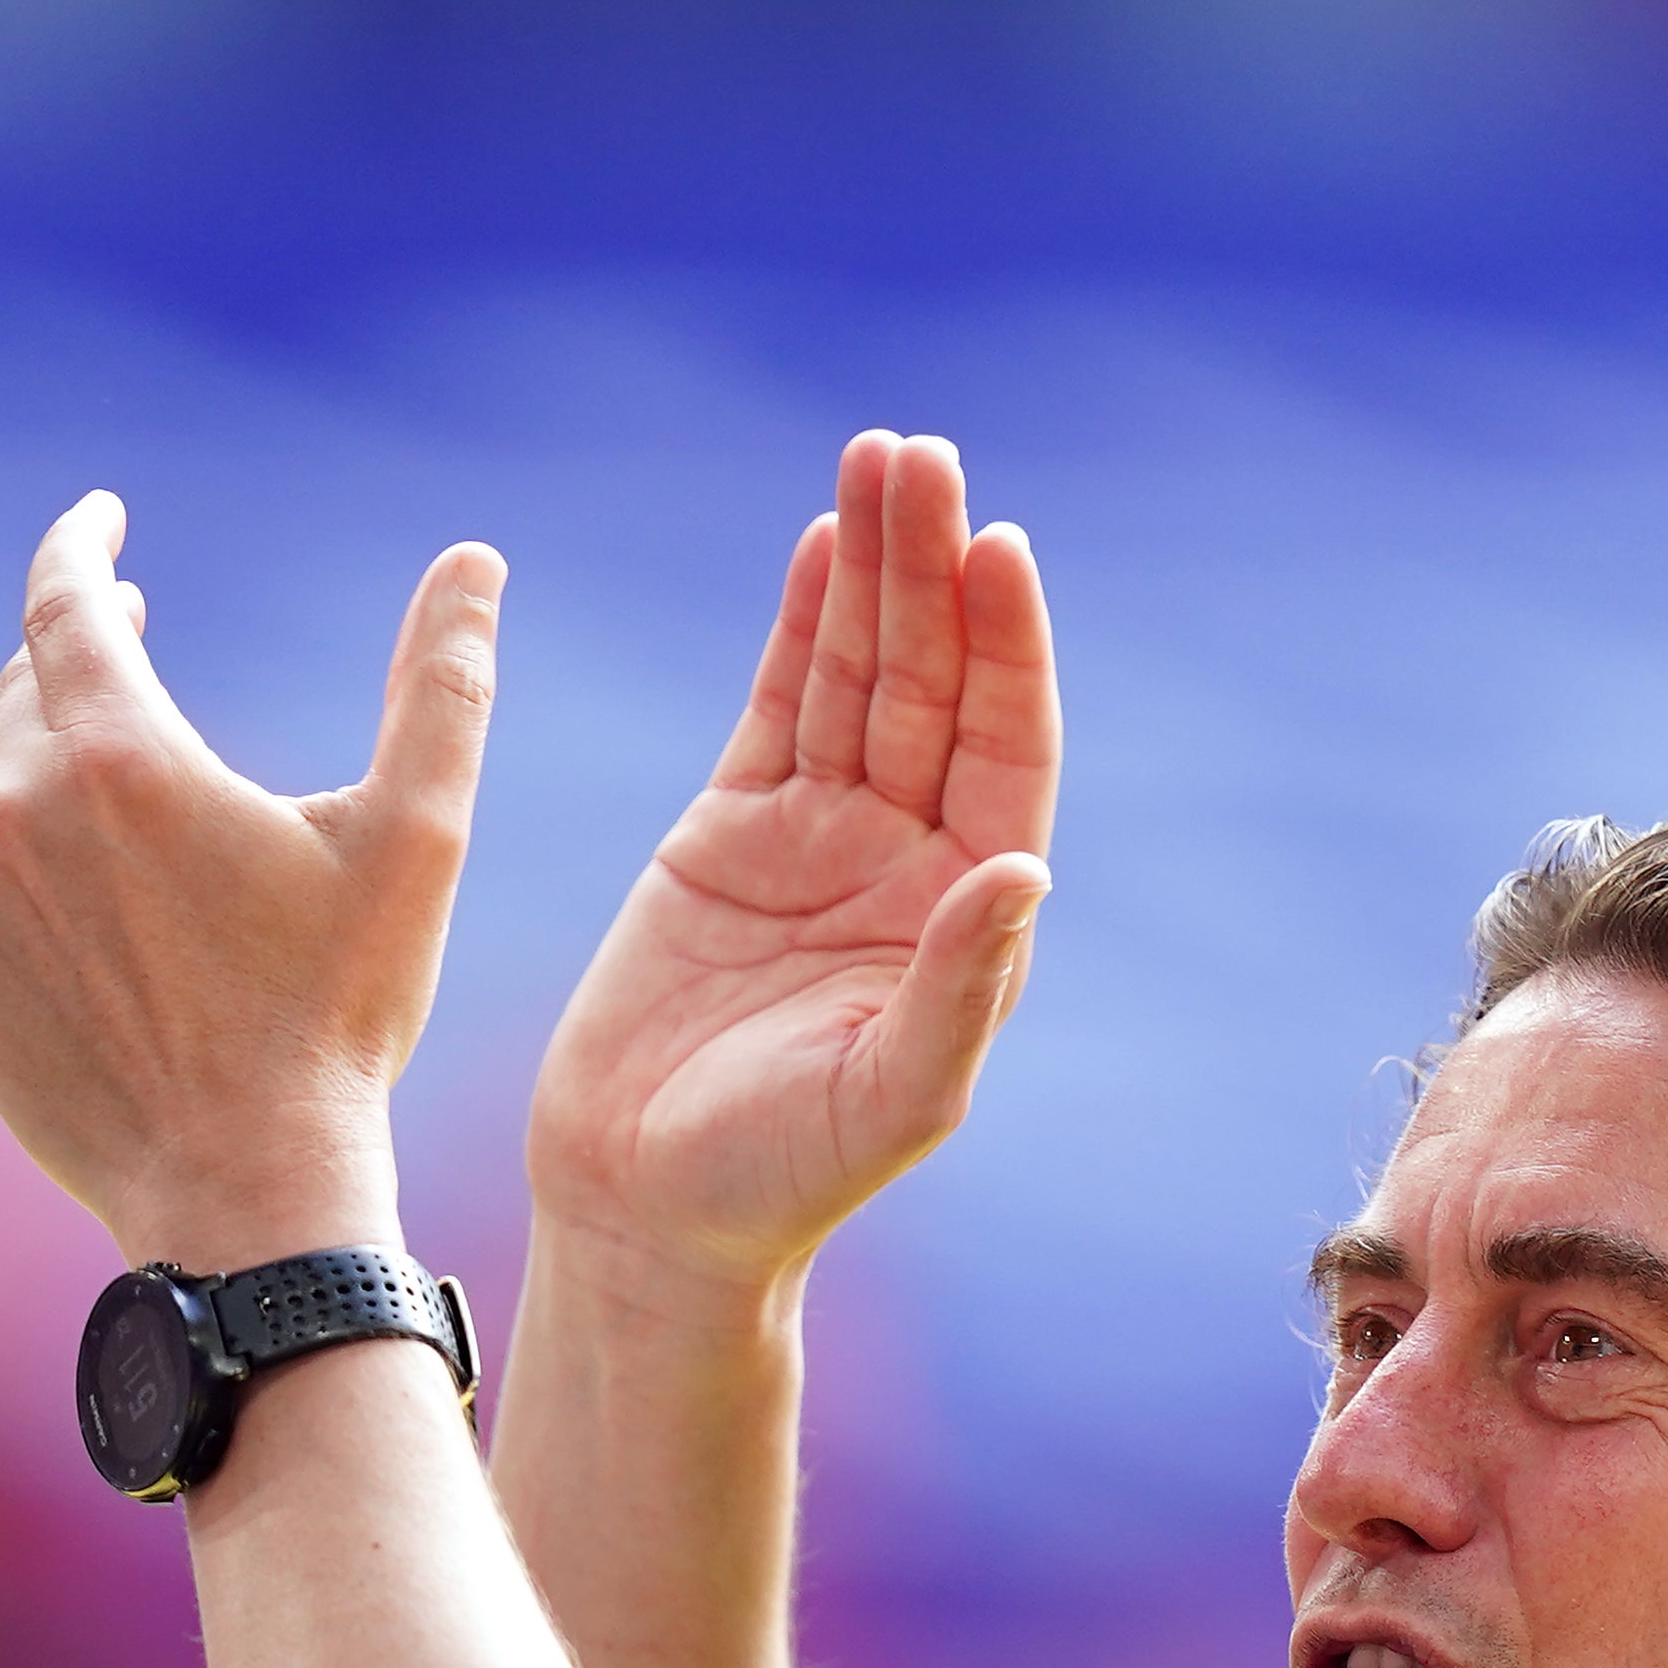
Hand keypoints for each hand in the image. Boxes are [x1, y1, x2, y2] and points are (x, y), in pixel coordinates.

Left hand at [0, 491, 503, 1264]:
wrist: (245, 1192)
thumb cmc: (340, 1018)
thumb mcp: (417, 844)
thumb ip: (444, 689)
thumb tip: (475, 561)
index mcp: (124, 758)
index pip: (64, 600)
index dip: (81, 544)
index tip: (104, 520)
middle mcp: (22, 814)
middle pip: (26, 687)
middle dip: (77, 651)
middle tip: (125, 632)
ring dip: (42, 752)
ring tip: (108, 768)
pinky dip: (15, 854)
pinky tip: (78, 882)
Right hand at [526, 431, 1056, 1296]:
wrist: (644, 1209)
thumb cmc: (779, 1178)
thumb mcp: (888, 1094)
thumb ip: (958, 984)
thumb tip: (1023, 871)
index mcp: (967, 911)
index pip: (1004, 748)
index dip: (1006, 648)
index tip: (1001, 548)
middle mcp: (909, 859)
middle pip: (933, 684)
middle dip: (933, 571)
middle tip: (926, 458)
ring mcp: (822, 837)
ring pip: (857, 674)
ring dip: (874, 570)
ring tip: (880, 460)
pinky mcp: (731, 831)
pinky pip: (779, 703)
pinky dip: (802, 623)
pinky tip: (825, 542)